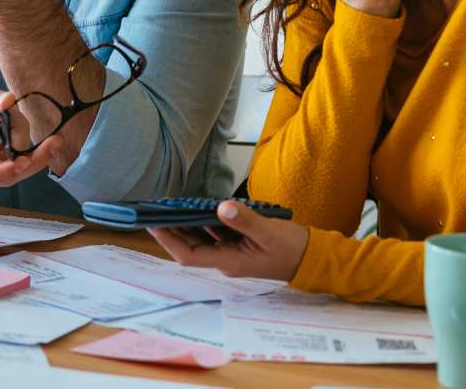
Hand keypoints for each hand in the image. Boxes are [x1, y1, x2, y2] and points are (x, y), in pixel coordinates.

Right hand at [0, 78, 58, 192]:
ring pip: (6, 173)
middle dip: (29, 163)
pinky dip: (23, 152)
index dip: (0, 174)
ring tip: (52, 140)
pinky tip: (36, 139)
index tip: (22, 161)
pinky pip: (6, 163)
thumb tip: (10, 102)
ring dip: (31, 158)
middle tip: (54, 143)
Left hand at [148, 200, 309, 281]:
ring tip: (173, 204)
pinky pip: (216, 233)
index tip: (153, 223)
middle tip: (157, 209)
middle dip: (172, 229)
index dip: (168, 240)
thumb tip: (220, 207)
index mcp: (229, 261)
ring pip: (202, 238)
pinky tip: (201, 206)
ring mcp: (232, 253)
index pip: (189, 254)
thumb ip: (245, 220)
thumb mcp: (269, 232)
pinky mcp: (240, 245)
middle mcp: (226, 260)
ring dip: (188, 223)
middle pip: (191, 246)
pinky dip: (206, 220)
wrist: (313, 259)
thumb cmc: (292, 248)